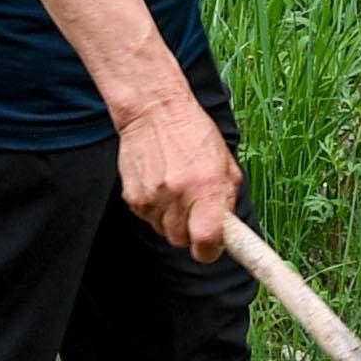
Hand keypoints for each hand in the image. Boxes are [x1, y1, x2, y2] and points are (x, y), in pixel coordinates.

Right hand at [114, 88, 240, 257]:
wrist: (154, 111)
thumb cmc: (192, 133)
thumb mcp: (224, 163)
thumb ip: (227, 198)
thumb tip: (228, 229)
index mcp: (207, 187)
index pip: (207, 240)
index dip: (210, 250)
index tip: (212, 248)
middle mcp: (179, 194)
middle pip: (182, 240)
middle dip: (190, 230)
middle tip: (194, 209)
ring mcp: (153, 197)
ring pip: (163, 230)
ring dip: (171, 219)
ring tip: (175, 190)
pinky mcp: (132, 196)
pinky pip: (147, 218)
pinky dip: (154, 208)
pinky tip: (159, 185)